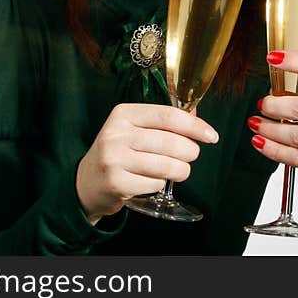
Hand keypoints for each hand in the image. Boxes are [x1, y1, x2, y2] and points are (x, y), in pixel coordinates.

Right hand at [76, 103, 218, 224]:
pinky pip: (155, 184)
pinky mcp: (116, 183)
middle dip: (190, 151)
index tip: (211, 136)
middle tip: (191, 156)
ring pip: (166, 165)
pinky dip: (161, 184)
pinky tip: (152, 180)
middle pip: (171, 142)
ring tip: (179, 170)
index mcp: (123, 114)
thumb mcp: (133, 129)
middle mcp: (116, 134)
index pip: (168, 116)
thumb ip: (163, 121)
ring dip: (181, 170)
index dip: (195, 126)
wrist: (87, 183)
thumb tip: (197, 113)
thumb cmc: (119, 152)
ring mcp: (114, 159)